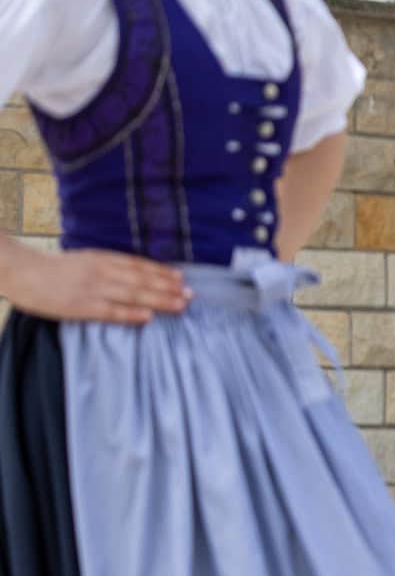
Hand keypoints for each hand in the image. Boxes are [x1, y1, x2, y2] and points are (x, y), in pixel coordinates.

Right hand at [0, 247, 190, 324]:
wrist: (22, 271)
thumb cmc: (53, 268)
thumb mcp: (84, 259)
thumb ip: (107, 266)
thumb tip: (134, 273)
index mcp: (102, 258)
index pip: (138, 265)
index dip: (161, 272)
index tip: (181, 277)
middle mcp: (102, 272)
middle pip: (141, 280)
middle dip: (168, 287)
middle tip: (191, 294)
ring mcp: (92, 289)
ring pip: (132, 294)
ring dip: (159, 300)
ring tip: (180, 305)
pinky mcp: (81, 307)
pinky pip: (110, 311)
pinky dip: (131, 313)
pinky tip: (148, 317)